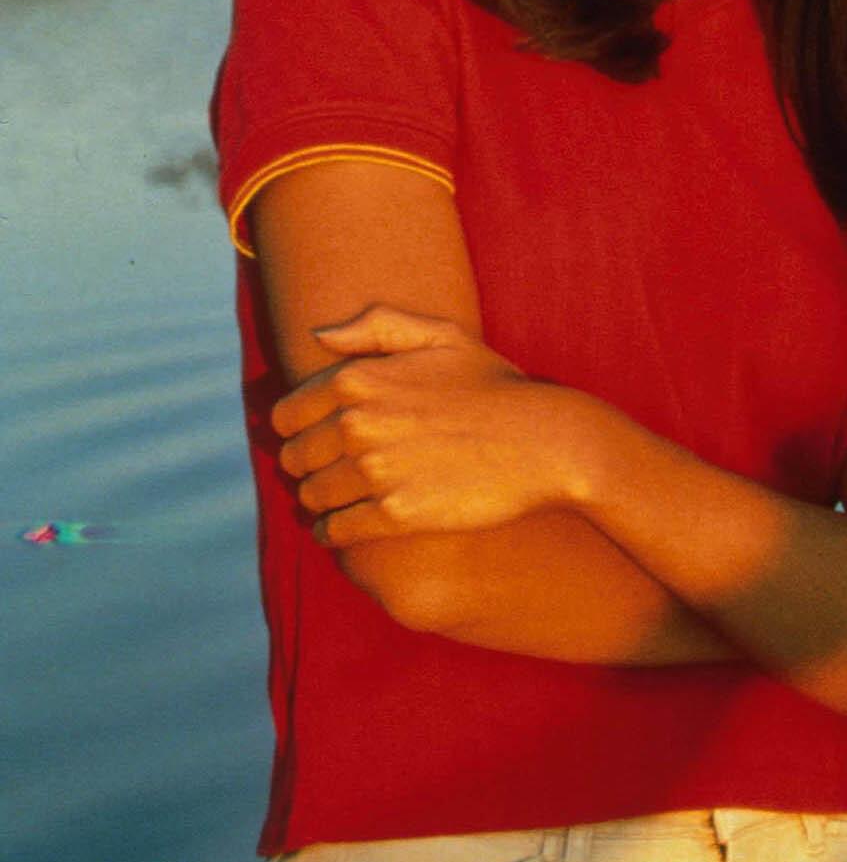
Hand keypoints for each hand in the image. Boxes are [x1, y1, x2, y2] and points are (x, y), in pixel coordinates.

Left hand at [271, 304, 588, 542]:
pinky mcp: (395, 514)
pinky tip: (342, 528)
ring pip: (312, 496)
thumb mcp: (443, 337)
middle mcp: (357, 424)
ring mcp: (375, 471)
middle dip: (306, 466)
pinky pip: (335, 530)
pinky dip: (331, 532)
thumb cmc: (495, 387)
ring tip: (338, 501)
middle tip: (327, 473)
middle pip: (294, 458)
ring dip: (319, 501)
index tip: (314, 439)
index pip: (286, 414)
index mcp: (357, 379)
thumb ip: (376, 328)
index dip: (296, 429)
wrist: (545, 442)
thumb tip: (318, 336)